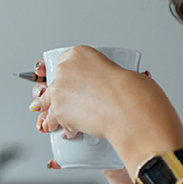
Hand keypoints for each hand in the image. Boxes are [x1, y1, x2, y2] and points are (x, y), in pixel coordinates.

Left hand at [30, 51, 182, 176]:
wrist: (132, 112)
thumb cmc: (134, 93)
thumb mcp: (124, 72)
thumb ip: (113, 76)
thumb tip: (119, 85)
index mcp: (80, 53)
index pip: (63, 62)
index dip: (65, 75)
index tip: (68, 81)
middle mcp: (65, 69)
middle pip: (54, 82)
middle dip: (60, 93)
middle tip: (70, 102)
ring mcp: (59, 90)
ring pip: (48, 101)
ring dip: (53, 110)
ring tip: (62, 119)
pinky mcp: (58, 111)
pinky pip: (53, 120)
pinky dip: (60, 126)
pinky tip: (67, 130)